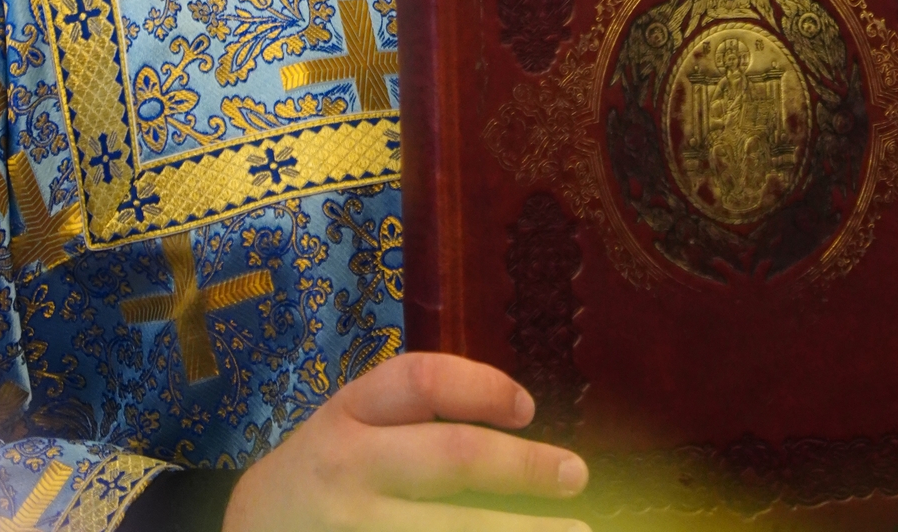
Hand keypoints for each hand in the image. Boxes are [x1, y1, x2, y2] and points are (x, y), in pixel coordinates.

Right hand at [222, 351, 588, 531]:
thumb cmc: (322, 473)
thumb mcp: (349, 424)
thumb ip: (413, 419)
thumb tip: (520, 425)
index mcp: (347, 413)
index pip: (421, 380)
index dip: (481, 387)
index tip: (529, 408)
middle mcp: (349, 467)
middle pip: (450, 457)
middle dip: (522, 467)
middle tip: (574, 474)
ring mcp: (353, 529)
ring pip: (448, 528)